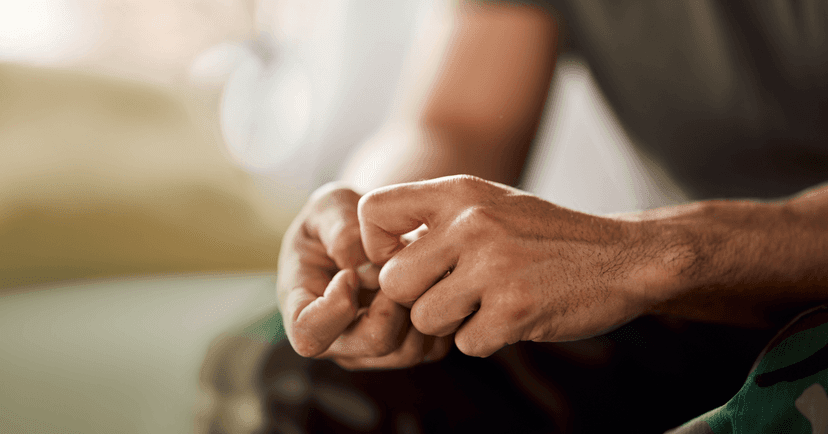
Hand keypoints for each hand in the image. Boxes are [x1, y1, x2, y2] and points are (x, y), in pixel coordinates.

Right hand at [277, 183, 451, 368]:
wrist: (368, 231)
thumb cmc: (338, 218)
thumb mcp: (330, 205)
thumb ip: (340, 230)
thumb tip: (359, 268)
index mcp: (301, 306)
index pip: (307, 334)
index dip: (334, 308)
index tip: (350, 273)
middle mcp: (334, 338)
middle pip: (372, 342)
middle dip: (393, 301)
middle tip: (396, 268)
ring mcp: (369, 351)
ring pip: (407, 351)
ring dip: (418, 307)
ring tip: (412, 273)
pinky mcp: (403, 350)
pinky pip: (431, 348)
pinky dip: (437, 315)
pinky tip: (429, 284)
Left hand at [358, 175, 662, 356]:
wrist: (624, 257)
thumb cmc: (547, 234)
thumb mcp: (490, 203)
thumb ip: (436, 219)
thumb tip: (376, 254)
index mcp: (459, 192)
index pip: (372, 213)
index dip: (375, 248)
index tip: (402, 261)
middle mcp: (471, 223)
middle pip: (393, 281)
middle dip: (417, 298)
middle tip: (452, 293)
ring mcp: (493, 267)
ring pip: (425, 319)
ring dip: (452, 323)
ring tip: (487, 303)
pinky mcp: (515, 309)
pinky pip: (466, 344)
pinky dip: (486, 339)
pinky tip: (514, 316)